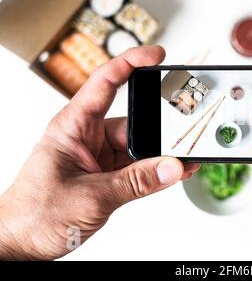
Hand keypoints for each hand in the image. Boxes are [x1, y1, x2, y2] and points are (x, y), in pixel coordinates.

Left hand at [0, 46, 198, 259]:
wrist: (21, 243)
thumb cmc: (34, 215)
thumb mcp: (91, 196)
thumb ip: (136, 182)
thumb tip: (172, 167)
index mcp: (73, 126)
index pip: (104, 83)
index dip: (131, 63)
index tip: (157, 55)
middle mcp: (88, 137)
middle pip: (133, 122)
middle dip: (159, 127)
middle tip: (184, 129)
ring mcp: (99, 157)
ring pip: (139, 148)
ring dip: (161, 155)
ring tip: (184, 159)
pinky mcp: (107, 176)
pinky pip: (138, 167)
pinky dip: (156, 171)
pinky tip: (174, 172)